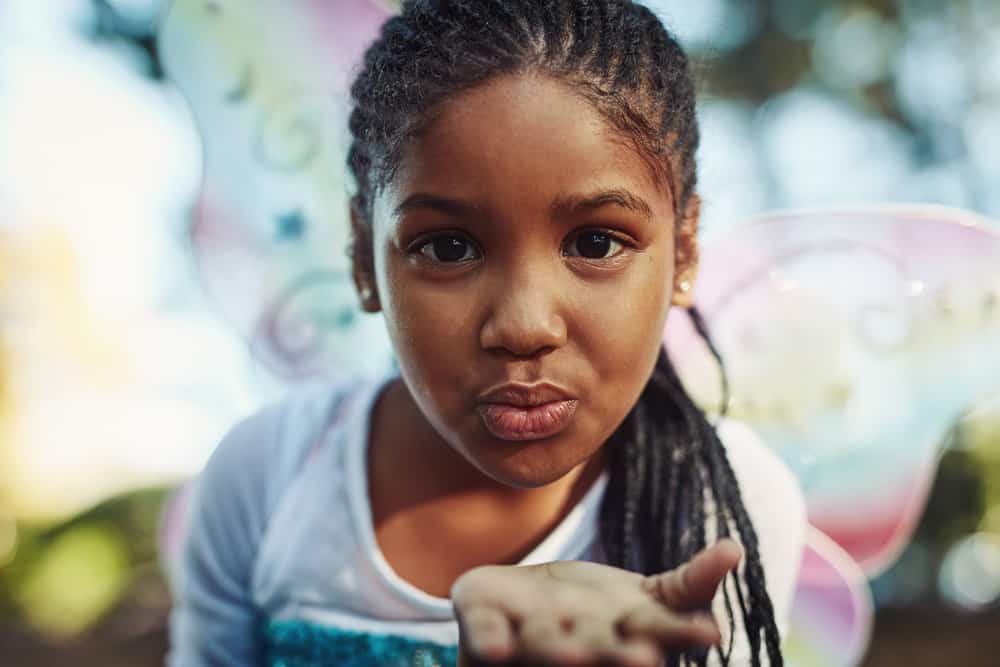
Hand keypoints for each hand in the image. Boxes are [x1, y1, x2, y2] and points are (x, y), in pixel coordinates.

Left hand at [452, 539, 742, 666]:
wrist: (519, 614)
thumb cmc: (595, 613)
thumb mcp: (649, 601)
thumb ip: (692, 586)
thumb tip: (735, 550)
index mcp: (627, 638)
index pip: (660, 633)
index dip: (680, 634)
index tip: (708, 633)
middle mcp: (582, 646)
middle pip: (604, 651)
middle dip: (621, 657)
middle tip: (641, 659)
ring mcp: (532, 640)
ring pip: (548, 646)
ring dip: (561, 650)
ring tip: (572, 653)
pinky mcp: (485, 628)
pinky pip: (483, 631)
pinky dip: (488, 639)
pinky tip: (491, 649)